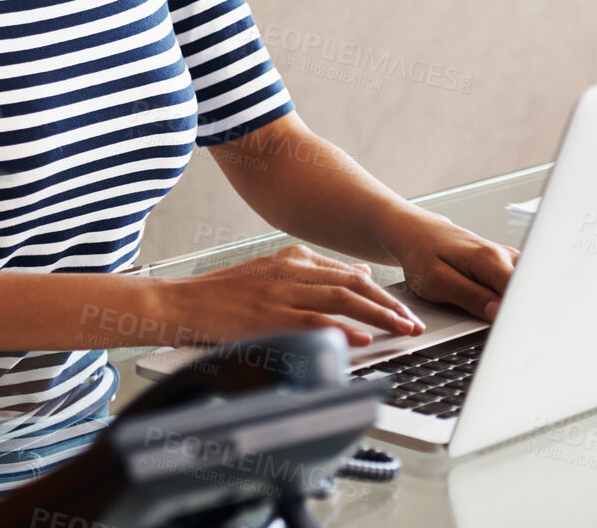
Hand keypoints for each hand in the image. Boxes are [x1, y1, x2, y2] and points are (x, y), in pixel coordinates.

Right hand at [162, 244, 425, 348]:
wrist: (182, 303)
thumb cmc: (226, 293)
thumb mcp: (275, 270)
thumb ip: (317, 271)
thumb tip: (359, 273)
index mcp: (294, 258)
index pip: (351, 275)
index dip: (383, 293)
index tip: (405, 311)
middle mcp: (291, 270)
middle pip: (353, 284)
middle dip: (389, 304)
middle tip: (414, 323)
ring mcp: (279, 293)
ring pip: (340, 300)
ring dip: (376, 316)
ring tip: (401, 330)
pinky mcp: (267, 316)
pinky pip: (311, 321)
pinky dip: (340, 329)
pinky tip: (361, 338)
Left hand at [383, 209, 519, 321]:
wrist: (420, 234)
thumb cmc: (424, 254)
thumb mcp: (438, 282)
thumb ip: (470, 297)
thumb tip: (497, 313)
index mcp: (490, 259)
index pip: (520, 290)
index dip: (518, 312)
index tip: (509, 327)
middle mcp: (505, 255)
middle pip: (529, 290)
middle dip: (522, 312)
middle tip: (504, 327)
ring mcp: (508, 259)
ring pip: (524, 289)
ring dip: (516, 305)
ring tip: (496, 314)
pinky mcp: (506, 265)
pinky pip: (517, 286)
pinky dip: (511, 300)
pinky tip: (498, 306)